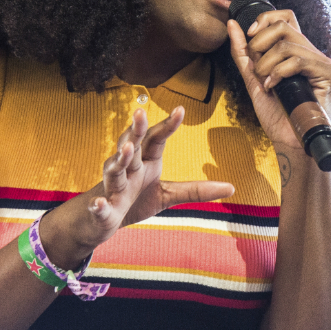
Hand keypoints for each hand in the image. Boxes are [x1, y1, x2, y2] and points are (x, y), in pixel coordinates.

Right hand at [76, 107, 234, 246]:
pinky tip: (99, 205)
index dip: (167, 125)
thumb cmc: (134, 200)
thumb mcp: (167, 194)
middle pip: (131, 145)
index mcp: (145, 162)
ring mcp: (112, 188)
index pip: (156, 139)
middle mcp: (127, 169)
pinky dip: (99, 206)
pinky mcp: (101, 209)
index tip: (181, 109)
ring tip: (127, 149)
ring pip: (114, 170)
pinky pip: (100, 207)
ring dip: (119, 159)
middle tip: (141, 112)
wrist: (102, 220)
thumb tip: (231, 188)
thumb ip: (195, 190)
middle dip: (136, 130)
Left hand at [227, 10, 330, 153]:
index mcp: (296, 50)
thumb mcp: (253, 78)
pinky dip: (279, 73)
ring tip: (266, 83)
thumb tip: (232, 25)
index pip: (284, 17)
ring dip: (267, 65)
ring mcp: (321, 62)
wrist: (289, 140)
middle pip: (283, 26)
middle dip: (259, 44)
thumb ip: (243, 53)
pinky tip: (274, 87)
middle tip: (257, 68)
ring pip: (287, 45)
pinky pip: (298, 61)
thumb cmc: (276, 113)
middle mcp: (311, 52)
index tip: (250, 37)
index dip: (265, 20)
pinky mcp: (328, 73)